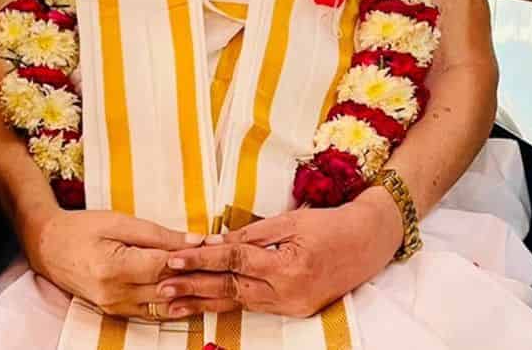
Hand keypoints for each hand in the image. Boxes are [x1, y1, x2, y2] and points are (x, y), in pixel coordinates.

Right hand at [30, 210, 203, 319]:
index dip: (195, 257)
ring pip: (165, 304)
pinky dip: (174, 302)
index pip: (166, 266)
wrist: (48, 247)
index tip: (220, 246)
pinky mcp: (116, 312)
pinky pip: (153, 312)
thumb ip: (159, 234)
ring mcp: (115, 307)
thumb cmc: (82, 228)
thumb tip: (196, 241)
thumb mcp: (120, 221)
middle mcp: (115, 293)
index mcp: (115, 267)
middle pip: (169, 288)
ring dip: (190, 292)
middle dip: (199, 275)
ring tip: (215, 277)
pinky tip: (191, 291)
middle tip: (226, 263)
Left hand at [155, 191, 403, 318]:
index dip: (201, 260)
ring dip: (204, 301)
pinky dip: (229, 302)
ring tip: (172, 305)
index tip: (173, 259)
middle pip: (231, 290)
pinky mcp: (295, 310)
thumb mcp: (290, 220)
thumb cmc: (331, 224)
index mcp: (288, 266)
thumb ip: (251, 235)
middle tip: (161, 289)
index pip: (234, 261)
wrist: (370, 243)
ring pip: (239, 303)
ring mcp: (292, 306)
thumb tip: (214, 241)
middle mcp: (288, 293)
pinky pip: (255, 306)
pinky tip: (206, 303)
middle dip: (193, 288)